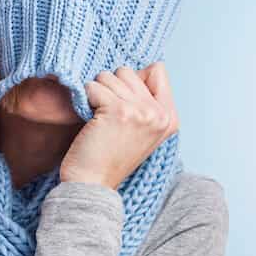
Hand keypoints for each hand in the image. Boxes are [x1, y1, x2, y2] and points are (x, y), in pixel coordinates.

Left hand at [60, 62, 178, 189]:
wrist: (93, 184)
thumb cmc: (110, 157)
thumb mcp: (142, 130)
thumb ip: (146, 102)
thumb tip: (132, 72)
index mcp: (169, 118)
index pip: (158, 70)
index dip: (135, 81)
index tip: (124, 105)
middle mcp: (160, 114)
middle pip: (130, 71)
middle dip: (112, 87)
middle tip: (107, 115)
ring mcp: (142, 112)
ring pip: (109, 76)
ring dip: (97, 93)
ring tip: (99, 119)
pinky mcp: (118, 111)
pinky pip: (94, 86)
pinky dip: (86, 99)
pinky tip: (90, 120)